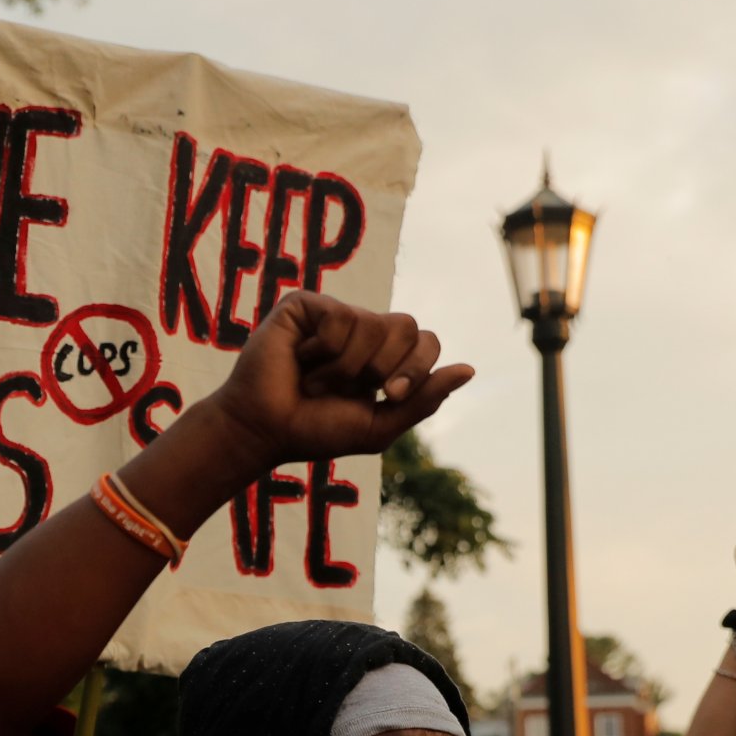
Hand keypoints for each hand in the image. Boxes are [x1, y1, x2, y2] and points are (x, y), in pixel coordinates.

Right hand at [208, 291, 472, 475]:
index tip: (391, 395)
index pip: (427, 341)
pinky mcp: (305, 304)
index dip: (417, 368)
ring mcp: (334, 314)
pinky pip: (340, 316)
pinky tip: (301, 359)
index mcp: (385, 356)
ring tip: (316, 380)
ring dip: (345, 367)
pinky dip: (324, 350)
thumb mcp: (380, 426)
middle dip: (385, 366)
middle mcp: (362, 330)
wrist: (265, 429)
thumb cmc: (315, 431)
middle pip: (408, 326)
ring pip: (372, 324)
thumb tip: (470, 369)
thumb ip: (424, 399)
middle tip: (350, 389)